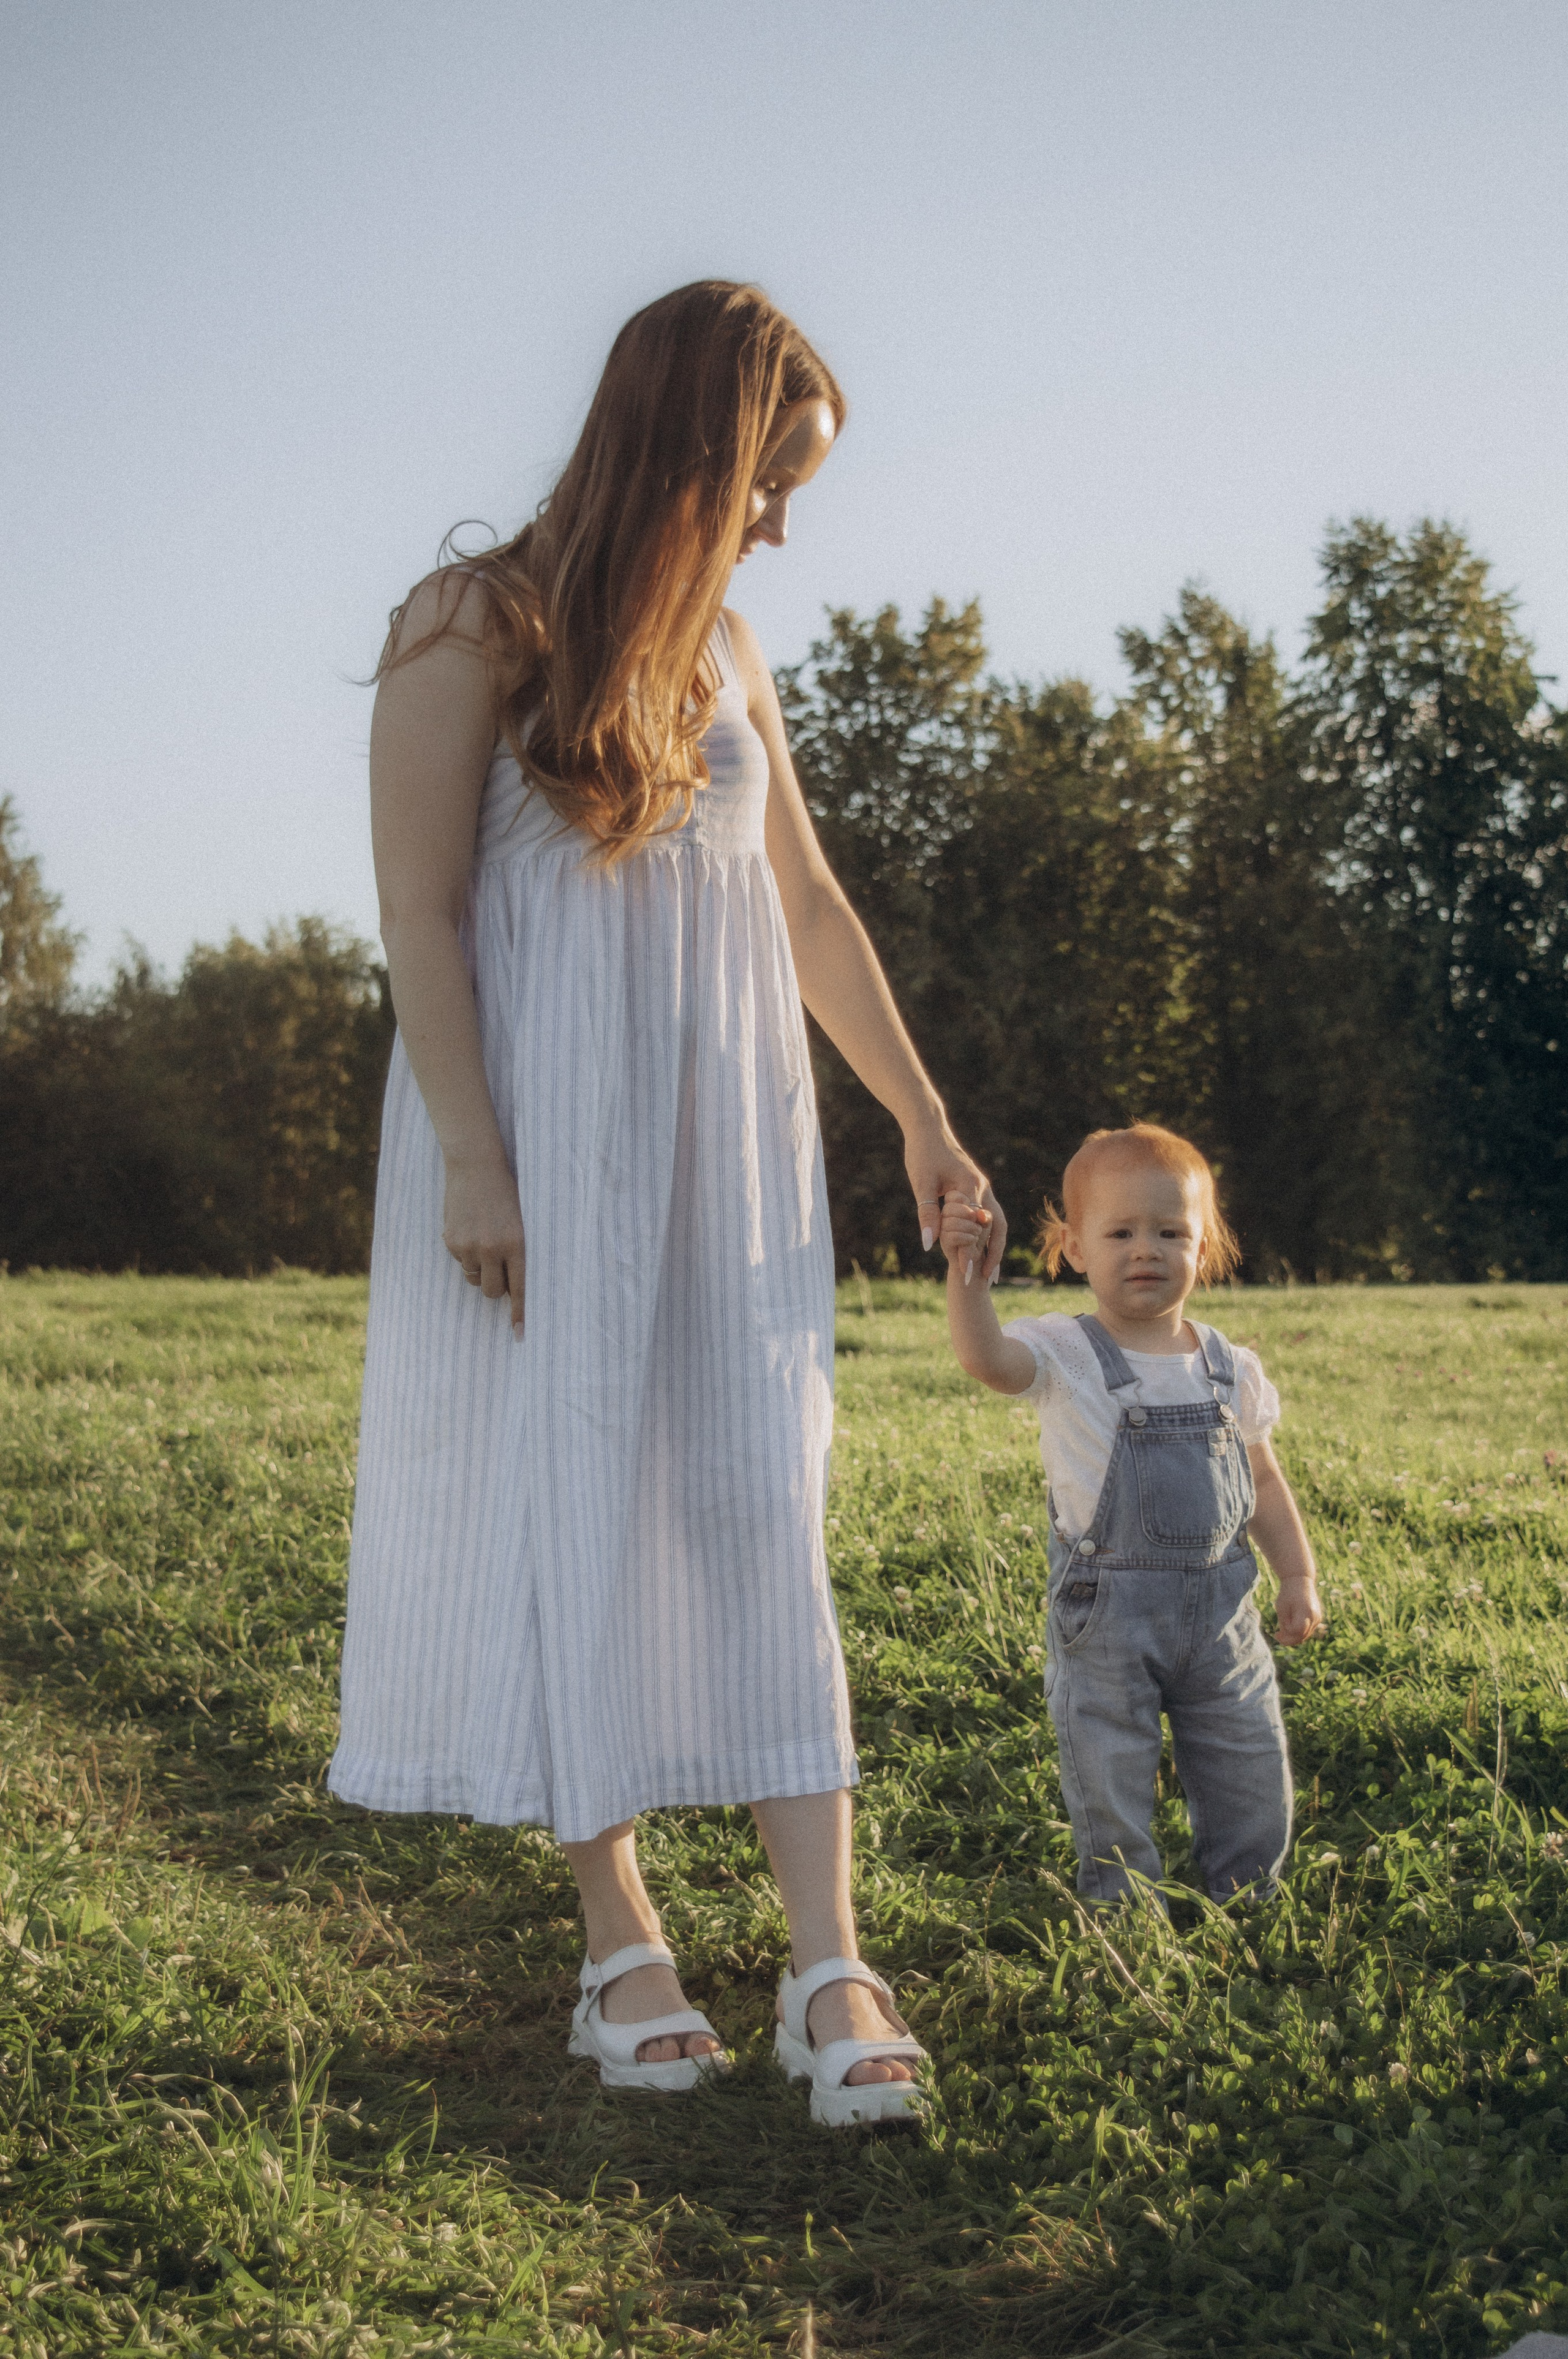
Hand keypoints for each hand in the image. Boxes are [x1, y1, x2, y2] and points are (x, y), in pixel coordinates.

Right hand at [442, 1154, 525, 1336]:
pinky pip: (459, 1262)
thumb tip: (510, 1286)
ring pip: (473, 1279)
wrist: (476, 1165)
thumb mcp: (520, 1222)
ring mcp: (469, 1246)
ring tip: (482, 1241)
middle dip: (495, 1289)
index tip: (519, 1334)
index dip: (519, 1313)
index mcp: (517, 1244)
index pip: (520, 1288)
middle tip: (497, 1272)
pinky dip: (464, 1253)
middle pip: (493, 1291)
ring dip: (478, 1269)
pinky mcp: (451, 1241)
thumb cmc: (505, 1193)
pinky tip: (469, 1229)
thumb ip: (517, 1253)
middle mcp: (493, 1249)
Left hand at [907, 1120, 1007, 1284]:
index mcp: (970, 1187)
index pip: (974, 1229)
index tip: (966, 1277)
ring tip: (989, 1269)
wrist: (927, 1127)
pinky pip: (988, 1214)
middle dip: (993, 1254)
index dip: (970, 1254)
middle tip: (988, 1280)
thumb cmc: (921, 1153)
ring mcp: (982, 1187)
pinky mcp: (976, 1186)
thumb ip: (927, 1214)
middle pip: (996, 1227)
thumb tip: (929, 1245)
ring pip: (996, 1221)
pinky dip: (988, 1232)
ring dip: (994, 1245)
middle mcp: (982, 1188)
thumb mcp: (921, 1184)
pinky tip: (980, 1246)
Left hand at [1274, 1575, 1324, 1647]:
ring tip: (1281, 1633)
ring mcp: (1318, 1618)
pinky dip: (1299, 1632)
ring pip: (1305, 1635)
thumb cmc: (1288, 1593)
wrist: (1300, 1580)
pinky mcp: (1318, 1618)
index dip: (1286, 1635)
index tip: (1276, 1633)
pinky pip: (1308, 1630)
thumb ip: (1284, 1624)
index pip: (1296, 1631)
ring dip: (1293, 1637)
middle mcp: (1314, 1616)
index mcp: (1305, 1611)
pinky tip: (1289, 1628)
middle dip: (1289, 1640)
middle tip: (1277, 1636)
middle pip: (1302, 1636)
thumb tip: (1287, 1638)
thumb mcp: (1281, 1607)